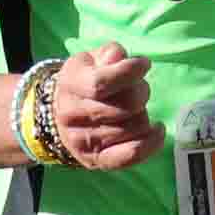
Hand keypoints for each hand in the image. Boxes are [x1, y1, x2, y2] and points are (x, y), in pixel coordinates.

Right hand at [48, 44, 162, 171]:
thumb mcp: (91, 59)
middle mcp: (72, 115)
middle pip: (125, 106)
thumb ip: (109, 54)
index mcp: (70, 84)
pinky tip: (157, 129)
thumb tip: (121, 59)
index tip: (144, 64)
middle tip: (139, 88)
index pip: (101, 83)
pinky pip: (131, 155)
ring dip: (143, 114)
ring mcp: (84, 141)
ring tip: (136, 108)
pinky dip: (151, 143)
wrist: (56, 115)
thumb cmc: (83, 81)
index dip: (128, 72)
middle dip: (141, 92)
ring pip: (134, 127)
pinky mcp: (97, 160)